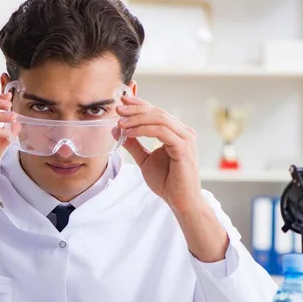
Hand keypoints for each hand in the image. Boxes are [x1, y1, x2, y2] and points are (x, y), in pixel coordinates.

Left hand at [117, 95, 201, 214]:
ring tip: (121, 123)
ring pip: (159, 119)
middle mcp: (183, 132)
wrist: (181, 200)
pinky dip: (144, 130)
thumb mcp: (145, 159)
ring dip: (137, 119)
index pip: (156, 112)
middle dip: (135, 109)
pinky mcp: (183, 147)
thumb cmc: (167, 182)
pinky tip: (130, 133)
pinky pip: (161, 131)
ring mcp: (186, 138)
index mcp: (176, 132)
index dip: (139, 104)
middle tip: (118, 108)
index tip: (122, 101)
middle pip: (157, 112)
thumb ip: (133, 144)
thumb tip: (117, 129)